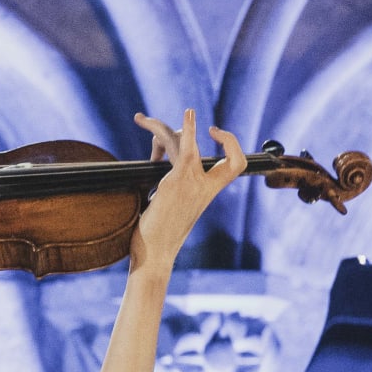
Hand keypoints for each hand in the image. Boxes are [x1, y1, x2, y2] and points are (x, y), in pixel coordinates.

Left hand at [129, 109, 246, 271]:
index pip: (231, 165)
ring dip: (159, 126)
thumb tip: (155, 168)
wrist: (156, 255)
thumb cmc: (158, 238)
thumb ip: (169, 187)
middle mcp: (205, 187)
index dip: (229, 146)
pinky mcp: (178, 181)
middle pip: (208, 148)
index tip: (207, 135)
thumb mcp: (168, 209)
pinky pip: (184, 147)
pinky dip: (183, 128)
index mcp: (206, 193)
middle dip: (193, 129)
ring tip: (140, 119)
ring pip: (183, 142)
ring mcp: (193, 182)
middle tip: (171, 118)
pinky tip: (171, 117)